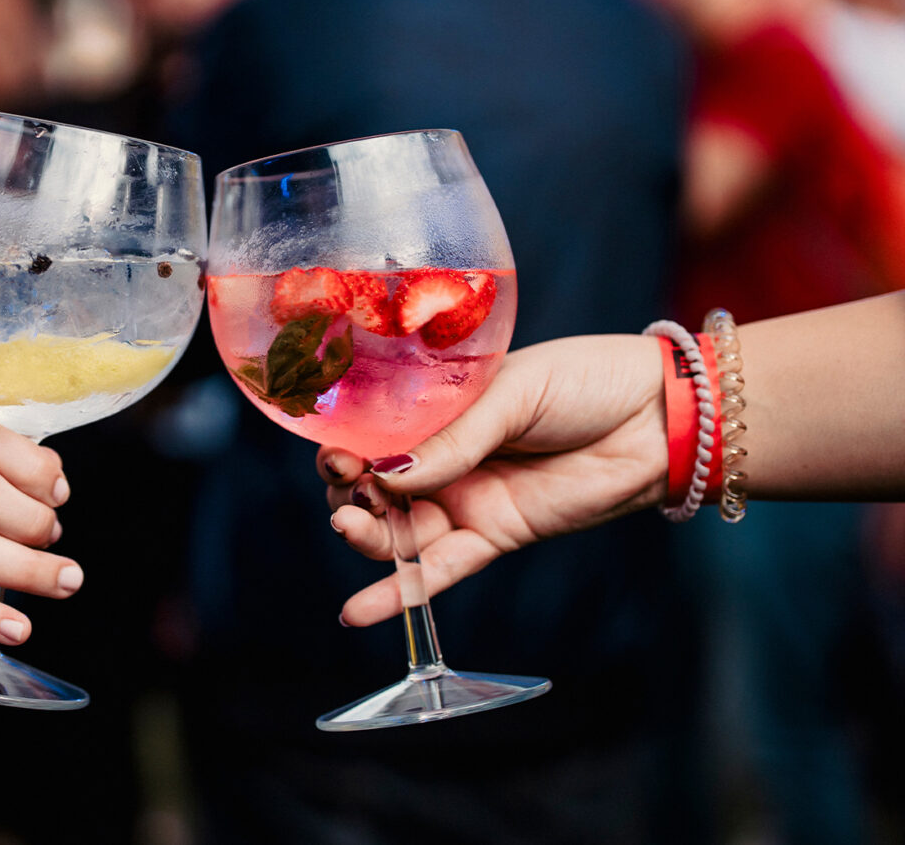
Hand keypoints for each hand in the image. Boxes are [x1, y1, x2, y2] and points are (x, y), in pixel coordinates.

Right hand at [317, 334, 667, 624]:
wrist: (659, 416)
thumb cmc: (586, 381)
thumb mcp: (510, 394)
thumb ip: (451, 440)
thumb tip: (385, 474)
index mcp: (438, 410)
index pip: (372, 435)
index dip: (345, 448)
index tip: (334, 453)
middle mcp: (443, 458)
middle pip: (374, 489)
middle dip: (348, 493)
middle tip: (347, 487)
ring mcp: (465, 500)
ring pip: (398, 532)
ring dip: (365, 536)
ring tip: (350, 528)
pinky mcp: (493, 536)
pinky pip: (437, 572)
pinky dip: (397, 595)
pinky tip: (354, 613)